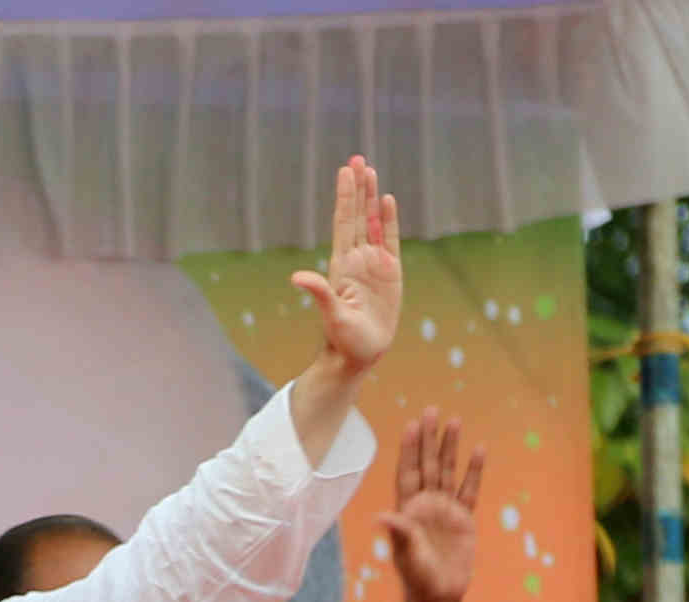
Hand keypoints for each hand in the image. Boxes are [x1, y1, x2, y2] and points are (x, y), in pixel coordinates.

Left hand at [289, 155, 401, 376]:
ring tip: (370, 170)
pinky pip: (389, 239)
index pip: (343, 222)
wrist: (359, 354)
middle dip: (357, 187)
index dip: (345, 196)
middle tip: (357, 158)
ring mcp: (373, 264)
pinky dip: (387, 219)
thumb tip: (297, 277)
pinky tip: (386, 200)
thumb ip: (319, 293)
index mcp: (341, 264)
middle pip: (356, 215)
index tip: (345, 170)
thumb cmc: (342, 339)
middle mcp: (356, 258)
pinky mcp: (390, 273)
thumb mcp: (331, 315)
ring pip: (372, 222)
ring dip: (371, 197)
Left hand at [381, 411, 485, 601]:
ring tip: (454, 421)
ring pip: (448, 470)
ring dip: (450, 447)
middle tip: (431, 410)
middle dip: (428, 438)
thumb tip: (381, 518)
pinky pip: (469, 488)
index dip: (408, 450)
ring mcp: (444, 509)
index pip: (407, 472)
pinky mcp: (462, 518)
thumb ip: (399, 533)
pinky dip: (474, 470)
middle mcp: (425, 504)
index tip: (411, 425)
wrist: (439, 593)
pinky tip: (478, 449)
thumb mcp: (407, 554)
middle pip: (427, 464)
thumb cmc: (418, 577)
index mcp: (408, 509)